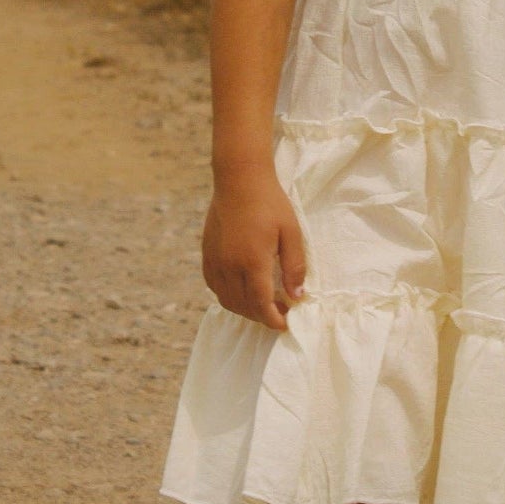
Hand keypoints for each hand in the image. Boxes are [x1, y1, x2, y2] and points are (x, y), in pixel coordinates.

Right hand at [202, 166, 306, 330]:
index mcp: (252, 261)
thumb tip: (297, 296)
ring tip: (263, 302)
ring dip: (245, 309)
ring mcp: (215, 260)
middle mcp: (229, 266)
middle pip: (243, 306)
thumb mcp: (291, 233)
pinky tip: (242, 289)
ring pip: (226, 300)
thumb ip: (294, 267)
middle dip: (262, 316)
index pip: (261, 305)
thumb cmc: (270, 203)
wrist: (239, 179)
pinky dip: (228, 296)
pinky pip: (214, 286)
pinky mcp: (207, 254)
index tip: (285, 324)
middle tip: (280, 311)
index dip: (274, 320)